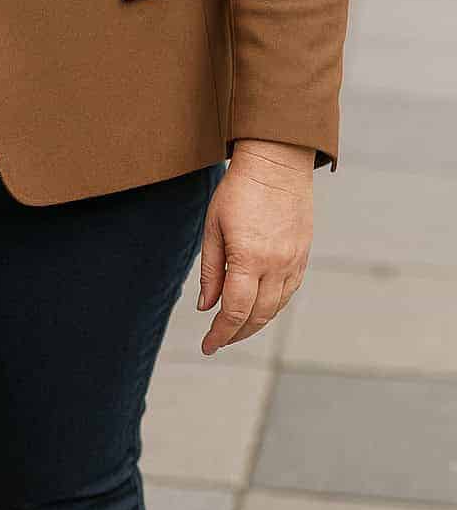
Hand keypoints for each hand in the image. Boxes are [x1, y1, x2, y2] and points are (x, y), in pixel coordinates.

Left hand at [196, 140, 313, 354]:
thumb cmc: (239, 190)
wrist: (277, 163)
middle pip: (257, 317)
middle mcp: (276, 266)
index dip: (220, 333)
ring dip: (255, 324)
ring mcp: (293, 263)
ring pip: (275, 308)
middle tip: (218, 341)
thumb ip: (211, 269)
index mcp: (249, 258)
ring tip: (235, 328)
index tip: (208, 345)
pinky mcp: (303, 257)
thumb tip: (207, 306)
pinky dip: (273, 306)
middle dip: (236, 334)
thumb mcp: (214, 226)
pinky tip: (259, 307)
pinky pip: (288, 293)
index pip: (235, 311)